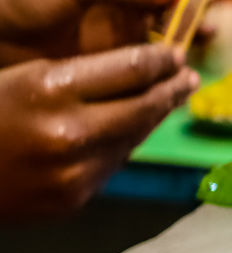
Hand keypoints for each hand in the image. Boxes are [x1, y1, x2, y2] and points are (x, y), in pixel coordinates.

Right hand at [0, 44, 198, 216]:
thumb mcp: (22, 77)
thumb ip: (79, 77)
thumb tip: (142, 73)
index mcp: (51, 89)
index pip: (133, 68)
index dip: (161, 59)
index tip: (175, 54)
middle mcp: (70, 131)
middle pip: (145, 105)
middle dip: (172, 88)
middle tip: (188, 76)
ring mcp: (75, 171)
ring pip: (135, 137)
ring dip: (155, 117)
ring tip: (170, 99)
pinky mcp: (74, 199)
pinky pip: (113, 165)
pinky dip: (125, 145)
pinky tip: (133, 130)